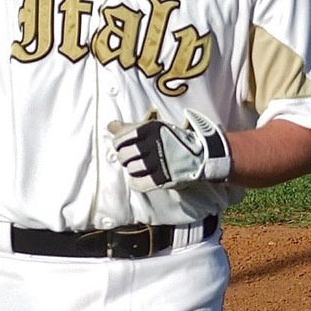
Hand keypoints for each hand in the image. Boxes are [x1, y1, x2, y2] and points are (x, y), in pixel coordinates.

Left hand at [108, 109, 230, 191]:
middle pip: (123, 156)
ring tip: (140, 167)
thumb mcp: (154, 127)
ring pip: (131, 170)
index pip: (119, 139)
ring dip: (133, 170)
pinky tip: (140, 179)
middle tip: (133, 158)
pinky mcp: (162, 178)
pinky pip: (138, 184)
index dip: (119, 145)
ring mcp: (158, 162)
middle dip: (125, 158)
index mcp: (149, 129)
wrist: (200, 154)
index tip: (124, 146)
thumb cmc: (173, 139)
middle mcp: (152, 144)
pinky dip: (135, 183)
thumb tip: (110, 126)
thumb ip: (130, 127)